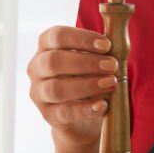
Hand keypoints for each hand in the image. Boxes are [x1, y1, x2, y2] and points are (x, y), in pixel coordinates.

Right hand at [27, 26, 116, 152]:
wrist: (81, 116)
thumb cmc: (87, 76)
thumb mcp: (90, 58)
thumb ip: (99, 50)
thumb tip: (116, 45)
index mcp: (46, 45)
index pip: (57, 36)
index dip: (82, 38)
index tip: (107, 45)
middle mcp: (37, 67)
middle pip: (53, 61)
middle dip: (86, 63)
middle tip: (112, 65)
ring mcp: (39, 93)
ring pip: (56, 88)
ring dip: (87, 85)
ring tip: (110, 83)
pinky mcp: (48, 115)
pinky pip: (64, 112)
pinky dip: (85, 109)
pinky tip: (102, 105)